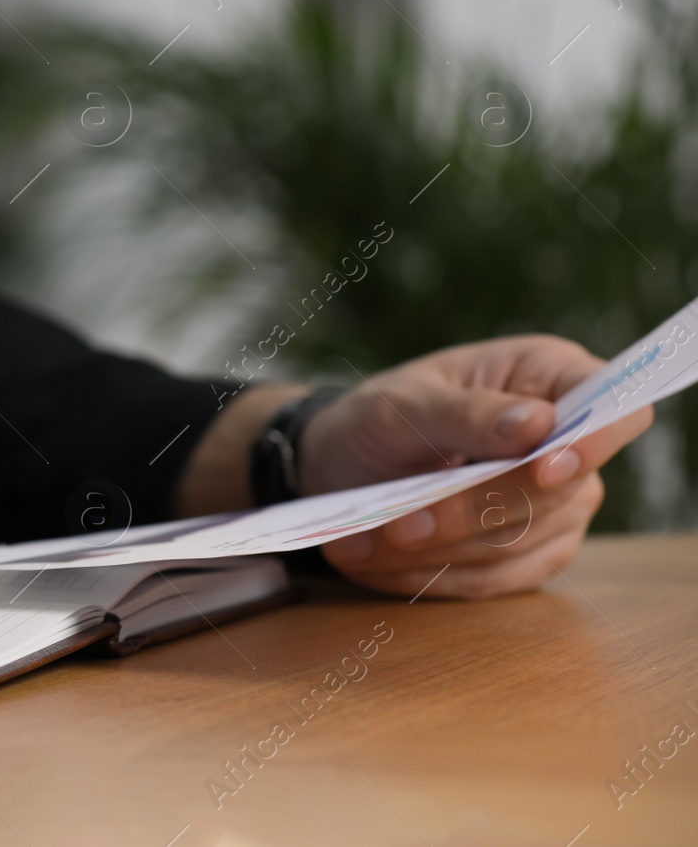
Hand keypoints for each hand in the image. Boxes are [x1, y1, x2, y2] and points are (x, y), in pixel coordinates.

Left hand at [300, 335, 651, 597]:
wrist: (343, 464)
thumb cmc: (380, 415)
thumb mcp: (404, 403)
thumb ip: (467, 412)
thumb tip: (538, 424)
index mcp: (550, 378)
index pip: (615, 410)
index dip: (591, 443)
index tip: (543, 468)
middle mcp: (566, 447)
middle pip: (557, 494)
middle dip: (469, 512)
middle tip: (398, 524)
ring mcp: (556, 507)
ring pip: (518, 544)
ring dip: (435, 552)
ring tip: (361, 545)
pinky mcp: (527, 555)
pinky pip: (493, 581)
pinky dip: (431, 577)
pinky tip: (375, 564)